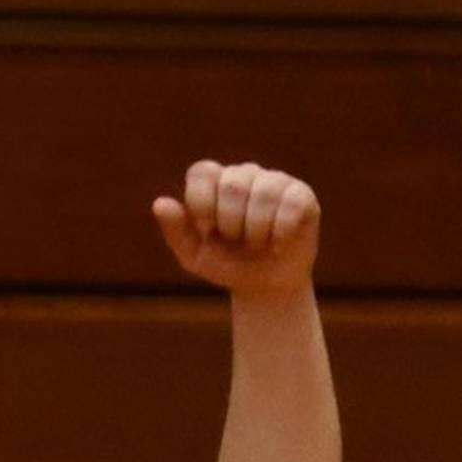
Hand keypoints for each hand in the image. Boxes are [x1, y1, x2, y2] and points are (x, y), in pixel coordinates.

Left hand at [153, 161, 320, 298]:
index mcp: (215, 182)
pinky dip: (281, 234)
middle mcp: (244, 174)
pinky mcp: (301, 195)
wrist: (264, 288)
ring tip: (259, 243)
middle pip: (232, 185)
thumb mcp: (195, 256)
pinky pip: (290, 206)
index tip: (207, 230)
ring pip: (264, 194)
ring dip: (257, 232)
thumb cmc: (227, 265)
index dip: (202, 204)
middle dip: (231, 224)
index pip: (202, 172)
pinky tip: (279, 243)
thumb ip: (176, 231)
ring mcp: (274, 181)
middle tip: (237, 241)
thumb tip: (159, 203)